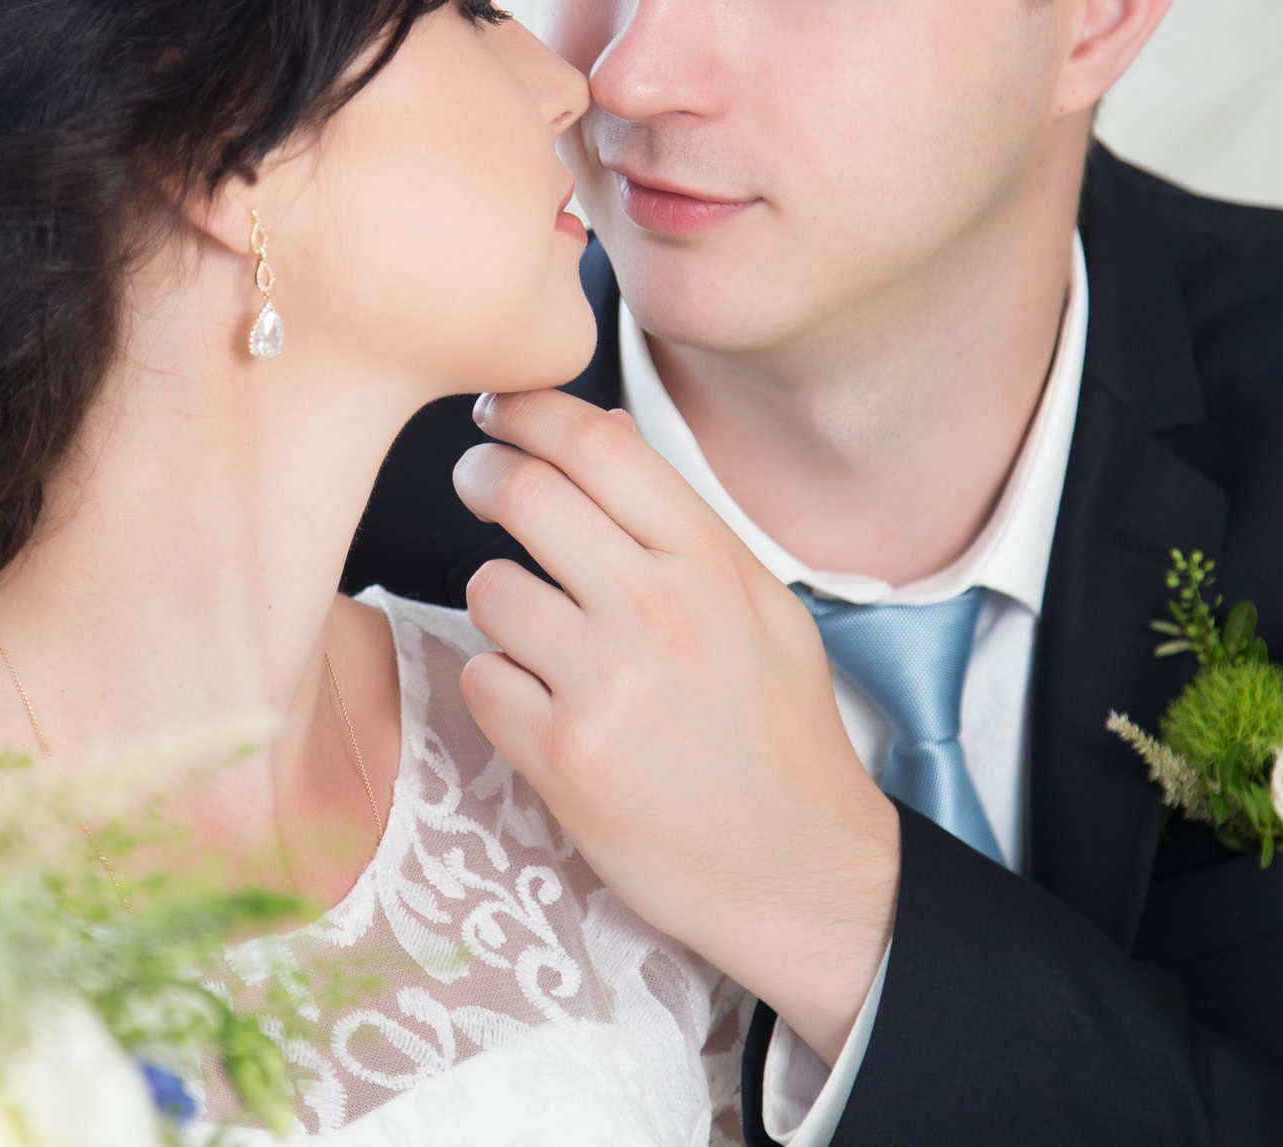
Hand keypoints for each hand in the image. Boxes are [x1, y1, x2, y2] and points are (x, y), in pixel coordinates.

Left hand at [454, 388, 899, 1062]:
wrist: (804, 873)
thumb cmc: (779, 736)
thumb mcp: (762, 607)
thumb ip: (682, 526)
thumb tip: (598, 435)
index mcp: (712, 563)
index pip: (598, 444)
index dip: (531, 411)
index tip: (502, 409)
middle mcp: (659, 612)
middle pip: (527, 493)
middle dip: (485, 477)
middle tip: (479, 484)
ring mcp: (607, 685)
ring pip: (489, 588)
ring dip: (498, 600)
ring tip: (534, 627)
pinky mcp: (563, 758)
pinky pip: (482, 679)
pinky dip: (498, 684)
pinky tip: (538, 702)